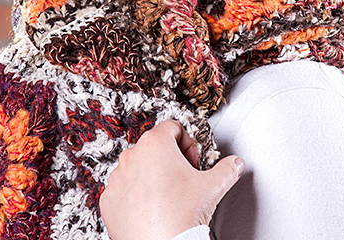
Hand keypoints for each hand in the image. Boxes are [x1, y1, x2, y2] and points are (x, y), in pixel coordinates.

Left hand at [99, 120, 244, 239]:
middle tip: (183, 179)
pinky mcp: (108, 199)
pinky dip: (135, 195)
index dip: (187, 143)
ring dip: (151, 175)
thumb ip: (227, 168)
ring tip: (167, 196)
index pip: (173, 128)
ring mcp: (117, 177)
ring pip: (137, 166)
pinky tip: (151, 208)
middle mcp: (132, 155)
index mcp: (155, 143)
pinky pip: (123, 189)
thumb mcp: (213, 186)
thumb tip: (236, 164)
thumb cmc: (183, 215)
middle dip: (170, 159)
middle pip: (154, 146)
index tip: (192, 161)